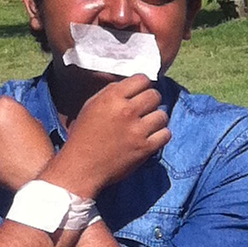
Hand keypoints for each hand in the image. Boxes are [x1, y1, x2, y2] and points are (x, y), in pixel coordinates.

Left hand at [0, 96, 58, 193]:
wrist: (36, 176)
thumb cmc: (40, 149)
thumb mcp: (36, 124)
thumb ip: (19, 117)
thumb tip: (12, 119)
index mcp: (5, 106)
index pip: (1, 103)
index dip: (8, 114)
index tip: (14, 124)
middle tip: (10, 139)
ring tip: (7, 153)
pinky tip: (1, 162)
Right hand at [52, 76, 171, 197]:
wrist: (81, 167)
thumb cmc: (83, 136)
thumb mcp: (91, 106)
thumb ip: (112, 93)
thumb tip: (132, 85)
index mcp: (112, 98)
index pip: (141, 79)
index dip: (143, 86)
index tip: (140, 93)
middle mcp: (126, 111)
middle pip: (155, 95)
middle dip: (151, 102)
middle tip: (144, 110)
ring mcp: (137, 130)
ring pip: (162, 115)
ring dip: (156, 120)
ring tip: (147, 125)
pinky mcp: (145, 148)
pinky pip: (166, 134)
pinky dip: (160, 136)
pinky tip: (151, 137)